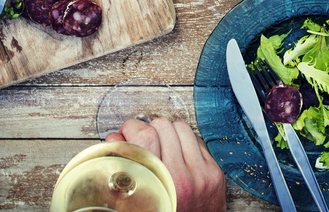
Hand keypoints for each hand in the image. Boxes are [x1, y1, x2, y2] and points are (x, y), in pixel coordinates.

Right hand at [106, 117, 224, 211]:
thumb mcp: (134, 202)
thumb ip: (124, 168)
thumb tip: (114, 138)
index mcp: (157, 184)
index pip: (145, 137)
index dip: (130, 128)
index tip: (125, 133)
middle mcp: (181, 177)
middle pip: (162, 127)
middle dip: (148, 128)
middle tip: (142, 139)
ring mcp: (201, 174)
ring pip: (182, 128)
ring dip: (168, 132)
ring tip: (161, 144)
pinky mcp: (214, 173)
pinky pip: (198, 140)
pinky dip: (185, 142)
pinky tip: (178, 153)